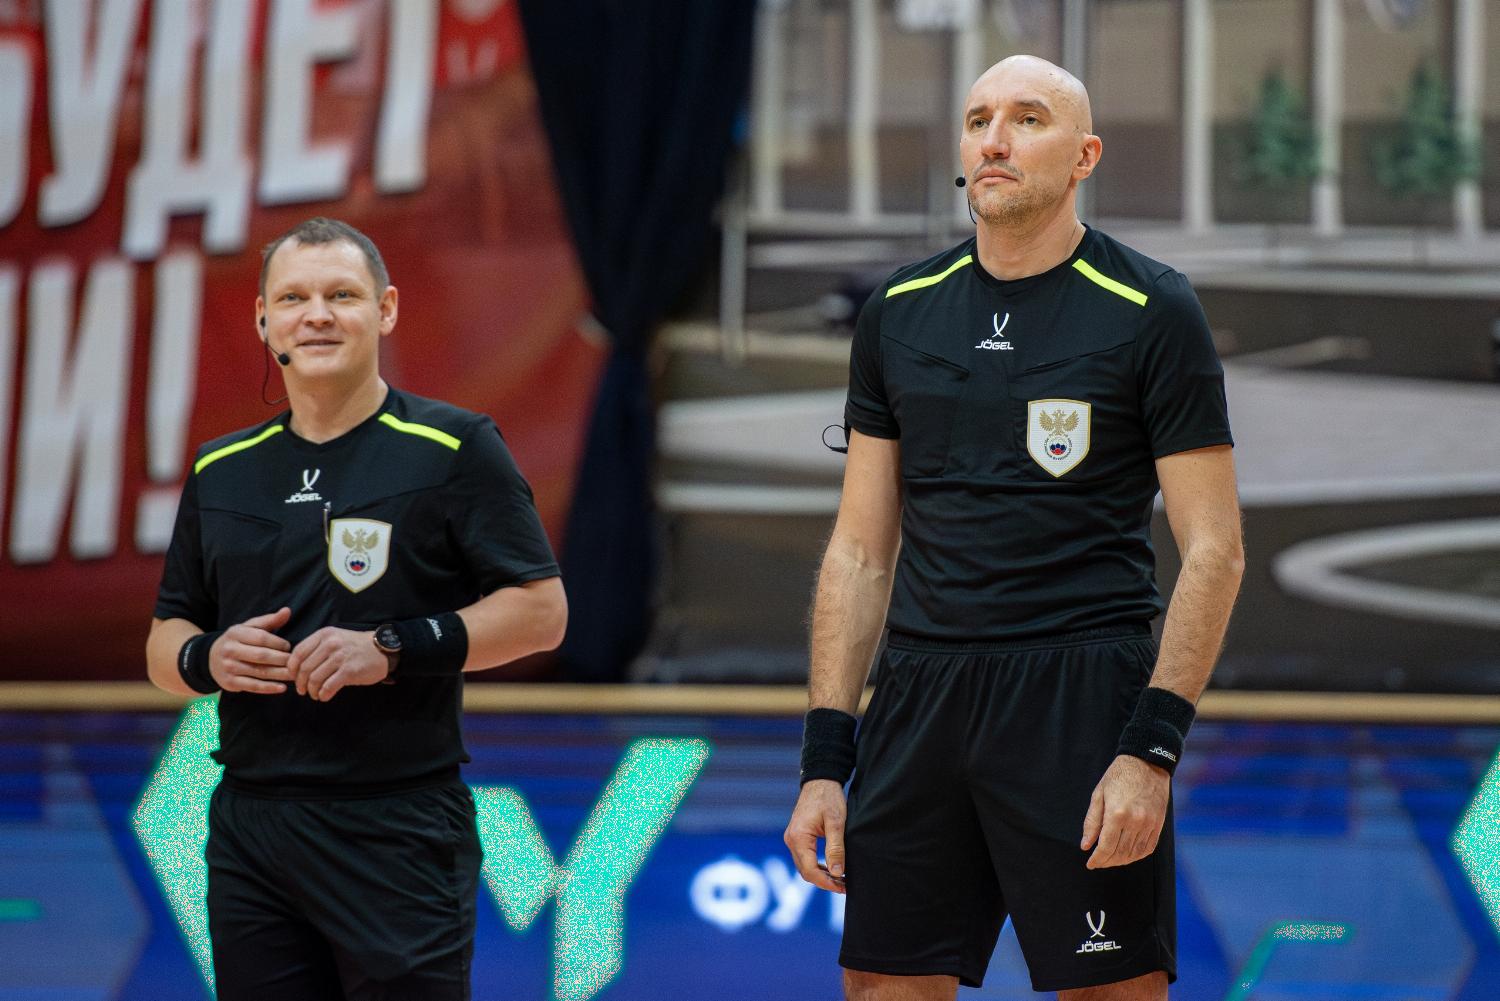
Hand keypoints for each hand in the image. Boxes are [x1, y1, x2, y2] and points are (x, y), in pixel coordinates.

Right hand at [210, 607, 293, 693]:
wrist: (211, 659)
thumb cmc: (239, 640)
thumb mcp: (250, 627)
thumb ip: (269, 620)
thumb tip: (287, 611)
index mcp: (235, 633)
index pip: (262, 638)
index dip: (278, 643)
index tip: (289, 647)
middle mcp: (230, 650)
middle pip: (262, 656)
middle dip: (282, 659)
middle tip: (297, 662)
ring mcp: (229, 667)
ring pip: (259, 672)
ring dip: (279, 675)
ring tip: (295, 675)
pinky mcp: (230, 683)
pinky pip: (253, 686)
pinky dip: (269, 688)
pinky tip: (282, 688)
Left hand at [288, 627, 391, 701]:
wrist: (381, 650)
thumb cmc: (355, 647)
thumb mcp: (334, 638)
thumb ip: (316, 648)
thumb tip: (296, 668)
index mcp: (324, 635)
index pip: (298, 653)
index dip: (292, 668)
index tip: (294, 677)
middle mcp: (331, 644)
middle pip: (305, 668)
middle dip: (301, 683)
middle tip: (303, 691)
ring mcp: (341, 657)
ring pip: (315, 679)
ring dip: (312, 691)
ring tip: (315, 694)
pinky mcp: (350, 670)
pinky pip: (328, 686)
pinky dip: (323, 695)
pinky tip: (324, 696)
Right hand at [784, 779, 847, 893]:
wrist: (820, 780)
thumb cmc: (829, 798)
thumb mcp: (836, 823)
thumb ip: (836, 848)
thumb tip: (837, 873)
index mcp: (798, 837)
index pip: (810, 870)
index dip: (826, 883)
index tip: (843, 887)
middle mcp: (791, 839)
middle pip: (805, 871)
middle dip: (824, 882)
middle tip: (845, 886)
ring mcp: (792, 838)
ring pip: (804, 866)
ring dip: (821, 875)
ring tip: (841, 880)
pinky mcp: (797, 836)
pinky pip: (804, 857)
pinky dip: (817, 866)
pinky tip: (832, 869)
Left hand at [1080, 755, 1169, 868]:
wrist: (1146, 763)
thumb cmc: (1119, 776)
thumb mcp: (1099, 795)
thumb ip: (1092, 822)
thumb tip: (1085, 845)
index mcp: (1116, 814)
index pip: (1106, 847)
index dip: (1097, 859)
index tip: (1090, 864)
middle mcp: (1135, 821)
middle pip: (1120, 853)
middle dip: (1107, 861)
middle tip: (1098, 862)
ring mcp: (1149, 824)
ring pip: (1134, 853)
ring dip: (1121, 861)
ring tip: (1111, 860)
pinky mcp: (1159, 824)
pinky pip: (1148, 848)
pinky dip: (1137, 856)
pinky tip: (1127, 855)